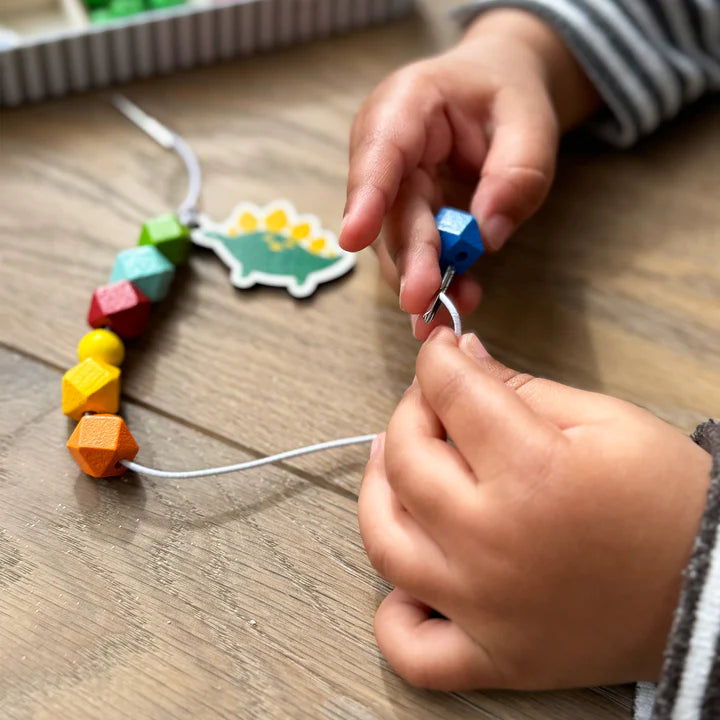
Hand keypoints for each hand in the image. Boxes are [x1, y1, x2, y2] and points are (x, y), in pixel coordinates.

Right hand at [339, 9, 599, 338]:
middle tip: (421, 299)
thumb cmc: (506, 94)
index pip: (379, 152)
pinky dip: (437, 279)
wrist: (495, 90)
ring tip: (449, 312)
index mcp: (406, 105)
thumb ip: (517, 172)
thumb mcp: (529, 120)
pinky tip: (457, 298)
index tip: (353, 238)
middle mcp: (385, 150)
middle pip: (389, 212)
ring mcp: (392, 187)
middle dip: (408, 259)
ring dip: (421, 279)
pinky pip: (416, 253)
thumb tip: (488, 234)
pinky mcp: (406, 216)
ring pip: (397, 242)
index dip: (366, 197)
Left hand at [358, 328, 710, 688]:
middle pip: (405, 460)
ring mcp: (485, 609)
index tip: (440, 352)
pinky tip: (413, 577)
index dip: (437, 360)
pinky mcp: (493, 658)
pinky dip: (396, 615)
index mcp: (532, 474)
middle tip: (428, 404)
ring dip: (377, 492)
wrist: (712, 587)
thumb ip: (519, 387)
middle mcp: (495, 544)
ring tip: (394, 465)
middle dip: (408, 413)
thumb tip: (461, 358)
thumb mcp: (604, 420)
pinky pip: (410, 649)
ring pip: (385, 543)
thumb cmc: (668, 501)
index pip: (450, 394)